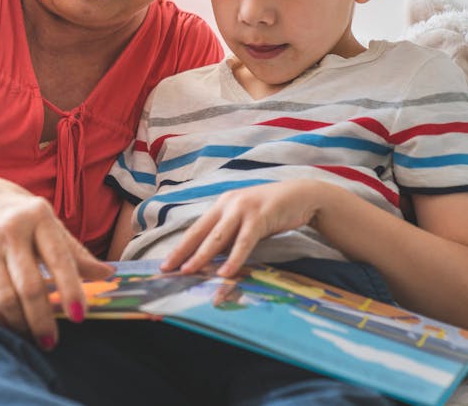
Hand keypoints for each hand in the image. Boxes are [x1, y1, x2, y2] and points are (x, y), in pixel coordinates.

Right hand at [0, 173, 113, 349]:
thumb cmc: (14, 211)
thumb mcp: (46, 220)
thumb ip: (74, 250)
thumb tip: (107, 274)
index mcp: (37, 217)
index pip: (59, 258)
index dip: (71, 289)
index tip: (79, 316)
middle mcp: (10, 232)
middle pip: (30, 286)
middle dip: (43, 320)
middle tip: (52, 341)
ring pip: (5, 298)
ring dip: (20, 323)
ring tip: (32, 335)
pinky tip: (7, 324)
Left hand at [160, 179, 334, 276]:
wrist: (301, 195)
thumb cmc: (271, 212)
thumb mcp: (245, 222)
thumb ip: (229, 236)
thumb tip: (211, 259)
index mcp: (221, 205)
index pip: (195, 229)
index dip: (180, 247)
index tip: (165, 264)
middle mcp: (227, 204)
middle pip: (200, 232)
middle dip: (182, 252)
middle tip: (167, 269)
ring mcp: (243, 208)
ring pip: (218, 237)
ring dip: (202, 255)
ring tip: (188, 271)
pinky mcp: (260, 215)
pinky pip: (244, 241)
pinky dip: (234, 257)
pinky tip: (225, 271)